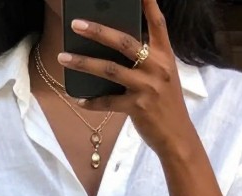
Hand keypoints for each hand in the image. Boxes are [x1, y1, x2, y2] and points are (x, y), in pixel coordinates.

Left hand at [57, 0, 196, 158]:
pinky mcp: (137, 107)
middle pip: (124, 42)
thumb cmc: (166, 104)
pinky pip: (108, 102)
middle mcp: (157, 67)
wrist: (177, 137)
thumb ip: (146, 60)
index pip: (158, 23)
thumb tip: (116, 47)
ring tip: (63, 57)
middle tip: (76, 24)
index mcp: (165, 56)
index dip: (148, 4)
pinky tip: (79, 99)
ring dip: (83, 62)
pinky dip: (92, 101)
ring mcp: (147, 87)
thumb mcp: (164, 76)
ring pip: (109, 70)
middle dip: (98, 31)